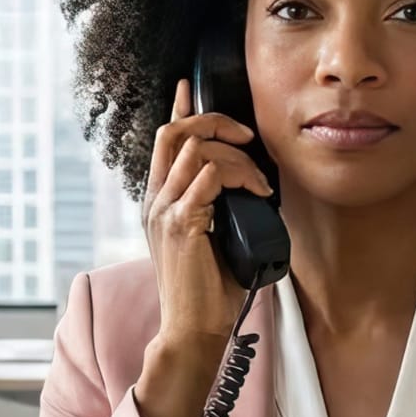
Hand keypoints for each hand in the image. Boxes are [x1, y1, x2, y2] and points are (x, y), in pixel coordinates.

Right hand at [133, 79, 274, 416]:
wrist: (192, 329)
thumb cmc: (207, 291)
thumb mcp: (212, 239)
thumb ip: (218, 208)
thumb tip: (249, 186)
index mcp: (159, 201)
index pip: (164, 141)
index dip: (178, 109)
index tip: (188, 86)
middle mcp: (155, 200)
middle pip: (175, 132)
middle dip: (214, 121)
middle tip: (247, 136)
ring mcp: (165, 211)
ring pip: (196, 150)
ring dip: (237, 158)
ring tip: (260, 183)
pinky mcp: (182, 225)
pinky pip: (207, 179)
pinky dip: (238, 178)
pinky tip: (256, 195)